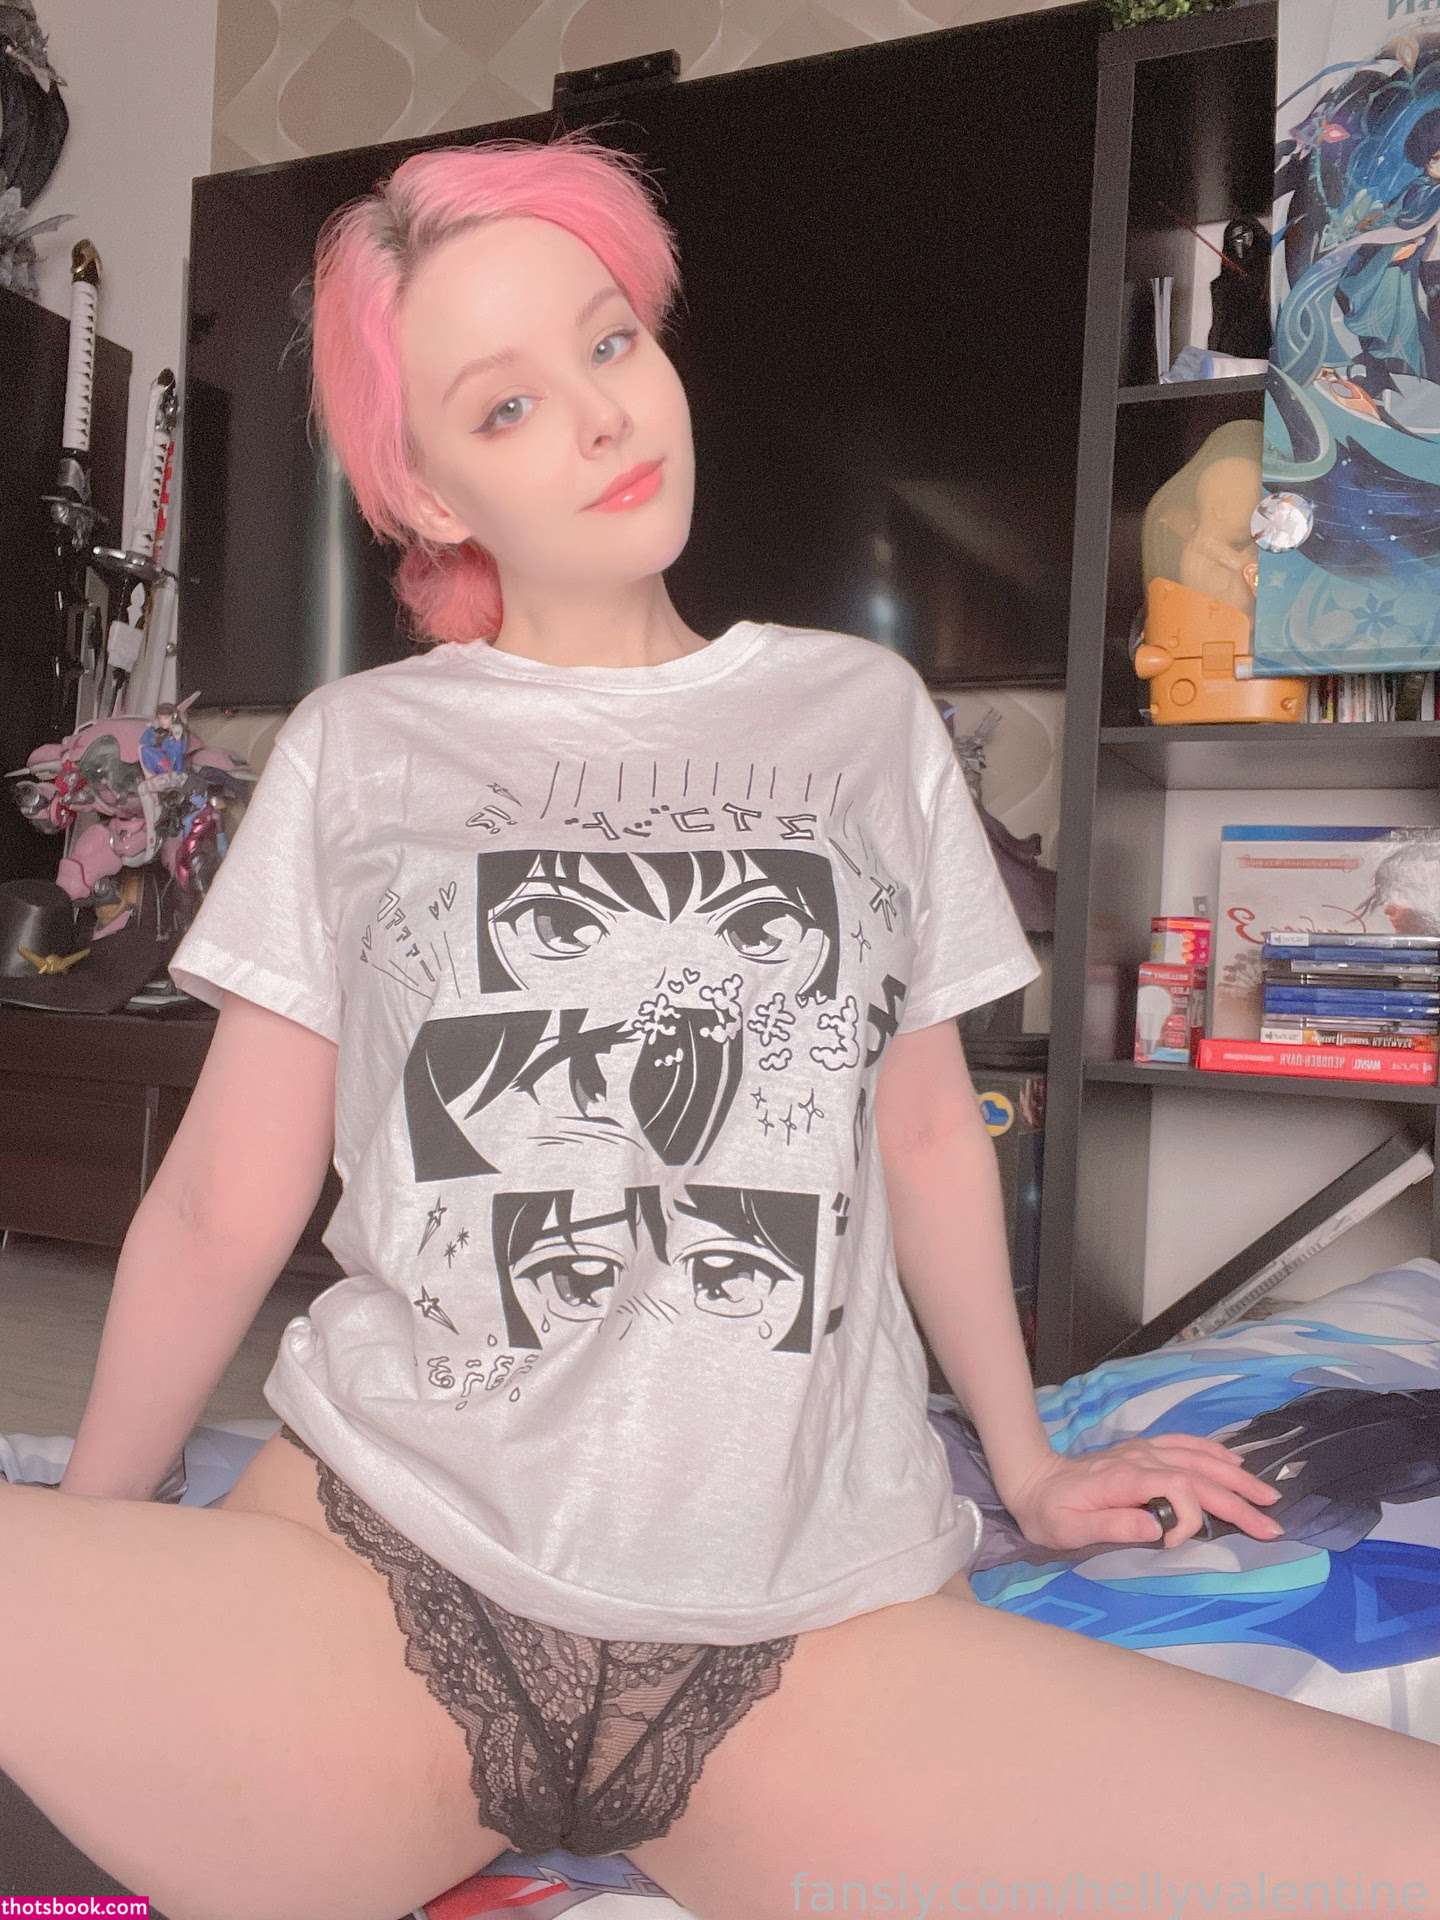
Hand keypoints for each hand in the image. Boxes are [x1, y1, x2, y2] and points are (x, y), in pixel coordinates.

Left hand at [1001, 1434, 1284, 1552]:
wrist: (1032, 1480)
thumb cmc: (1050, 1512)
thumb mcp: (1070, 1529)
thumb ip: (1113, 1525)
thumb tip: (1156, 1527)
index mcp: (1125, 1478)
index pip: (1174, 1487)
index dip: (1188, 1515)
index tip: (1177, 1543)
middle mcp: (1141, 1459)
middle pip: (1198, 1474)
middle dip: (1237, 1499)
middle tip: (1271, 1523)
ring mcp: (1144, 1452)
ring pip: (1198, 1458)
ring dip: (1235, 1476)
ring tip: (1267, 1494)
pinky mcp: (1143, 1452)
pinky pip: (1185, 1445)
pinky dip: (1212, 1452)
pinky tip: (1233, 1463)